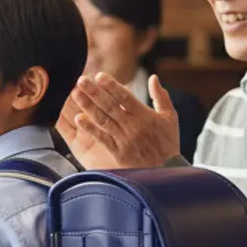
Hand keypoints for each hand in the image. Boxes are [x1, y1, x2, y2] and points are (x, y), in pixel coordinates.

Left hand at [60, 72, 180, 169]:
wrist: (166, 172)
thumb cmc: (167, 143)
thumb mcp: (170, 118)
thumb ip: (161, 97)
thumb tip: (153, 77)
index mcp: (145, 116)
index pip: (125, 97)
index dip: (112, 86)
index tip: (99, 75)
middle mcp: (133, 126)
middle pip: (110, 106)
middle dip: (94, 92)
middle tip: (80, 80)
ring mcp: (124, 139)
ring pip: (103, 120)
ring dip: (88, 106)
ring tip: (75, 95)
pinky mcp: (118, 152)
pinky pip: (102, 138)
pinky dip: (90, 129)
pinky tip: (79, 119)